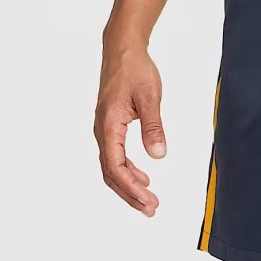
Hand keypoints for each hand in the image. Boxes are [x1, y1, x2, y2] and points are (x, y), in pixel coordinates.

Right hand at [94, 44, 165, 214]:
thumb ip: (154, 127)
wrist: (123, 51)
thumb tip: (158, 155)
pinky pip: (115, 156)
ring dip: (129, 186)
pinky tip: (143, 178)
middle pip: (111, 173)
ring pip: (112, 167)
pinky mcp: (111, 127)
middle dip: (130, 194)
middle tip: (151, 209)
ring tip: (149, 200)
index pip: (115, 165)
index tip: (147, 200)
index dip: (130, 186)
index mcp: (109, 125)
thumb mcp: (150, 98)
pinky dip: (128, 171)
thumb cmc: (135, 70)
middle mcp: (102, 130)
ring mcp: (105, 130)